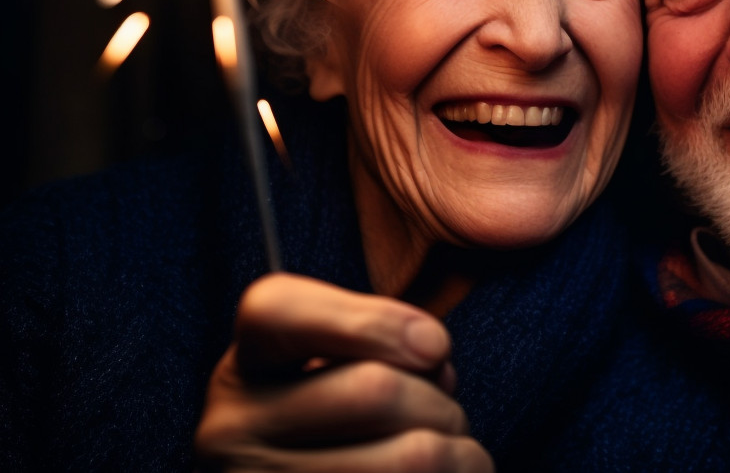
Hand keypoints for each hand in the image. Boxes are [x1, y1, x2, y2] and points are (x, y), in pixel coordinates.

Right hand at [194, 272, 493, 471]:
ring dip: (459, 452)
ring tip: (452, 456)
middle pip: (375, 390)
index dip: (374, 321)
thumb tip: (432, 353)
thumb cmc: (344, 427)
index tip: (435, 345)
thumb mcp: (342, 367)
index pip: (278, 311)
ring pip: (412, 456)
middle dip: (440, 402)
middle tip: (449, 420)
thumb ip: (382, 341)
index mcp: (244, 368)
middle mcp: (232, 432)